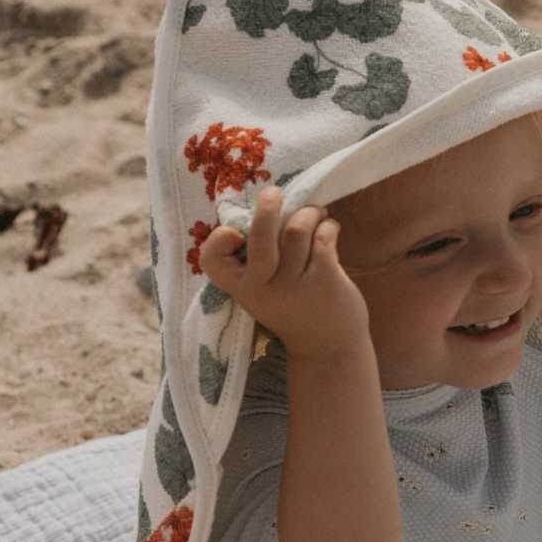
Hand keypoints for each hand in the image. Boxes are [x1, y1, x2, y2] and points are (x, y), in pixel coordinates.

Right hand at [197, 186, 369, 362]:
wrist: (327, 349)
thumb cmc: (292, 308)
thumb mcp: (263, 292)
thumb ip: (255, 260)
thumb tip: (263, 204)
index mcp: (242, 288)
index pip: (212, 261)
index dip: (217, 240)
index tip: (235, 233)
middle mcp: (264, 287)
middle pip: (262, 236)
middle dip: (268, 207)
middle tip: (275, 191)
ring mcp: (294, 285)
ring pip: (296, 229)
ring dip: (308, 212)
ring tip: (315, 212)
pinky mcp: (325, 281)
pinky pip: (323, 238)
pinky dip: (327, 225)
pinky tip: (329, 228)